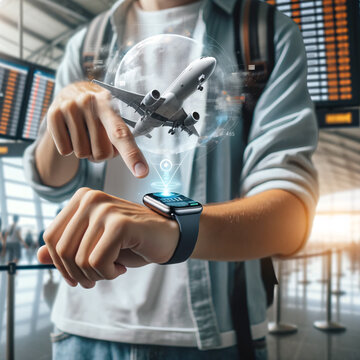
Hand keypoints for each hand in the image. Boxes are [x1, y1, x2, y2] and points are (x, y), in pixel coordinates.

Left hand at [38, 188, 178, 287]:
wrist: (167, 236)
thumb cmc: (131, 241)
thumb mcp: (95, 244)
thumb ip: (67, 248)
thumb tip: (38, 257)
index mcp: (81, 199)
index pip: (50, 237)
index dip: (59, 263)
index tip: (77, 275)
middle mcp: (90, 199)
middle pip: (62, 250)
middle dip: (77, 273)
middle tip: (95, 278)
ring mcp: (105, 209)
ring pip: (80, 259)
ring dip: (95, 275)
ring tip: (112, 270)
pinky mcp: (120, 223)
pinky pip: (99, 262)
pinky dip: (108, 274)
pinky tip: (121, 268)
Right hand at [47, 81, 147, 176]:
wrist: (71, 92)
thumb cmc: (97, 112)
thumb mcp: (112, 117)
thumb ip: (119, 139)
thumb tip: (118, 158)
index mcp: (110, 105)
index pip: (122, 134)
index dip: (132, 155)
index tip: (142, 173)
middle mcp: (90, 102)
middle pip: (101, 153)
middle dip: (101, 154)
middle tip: (96, 137)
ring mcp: (70, 106)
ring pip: (82, 154)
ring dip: (85, 151)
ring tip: (84, 133)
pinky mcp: (53, 113)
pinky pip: (65, 150)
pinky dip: (69, 148)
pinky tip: (70, 132)